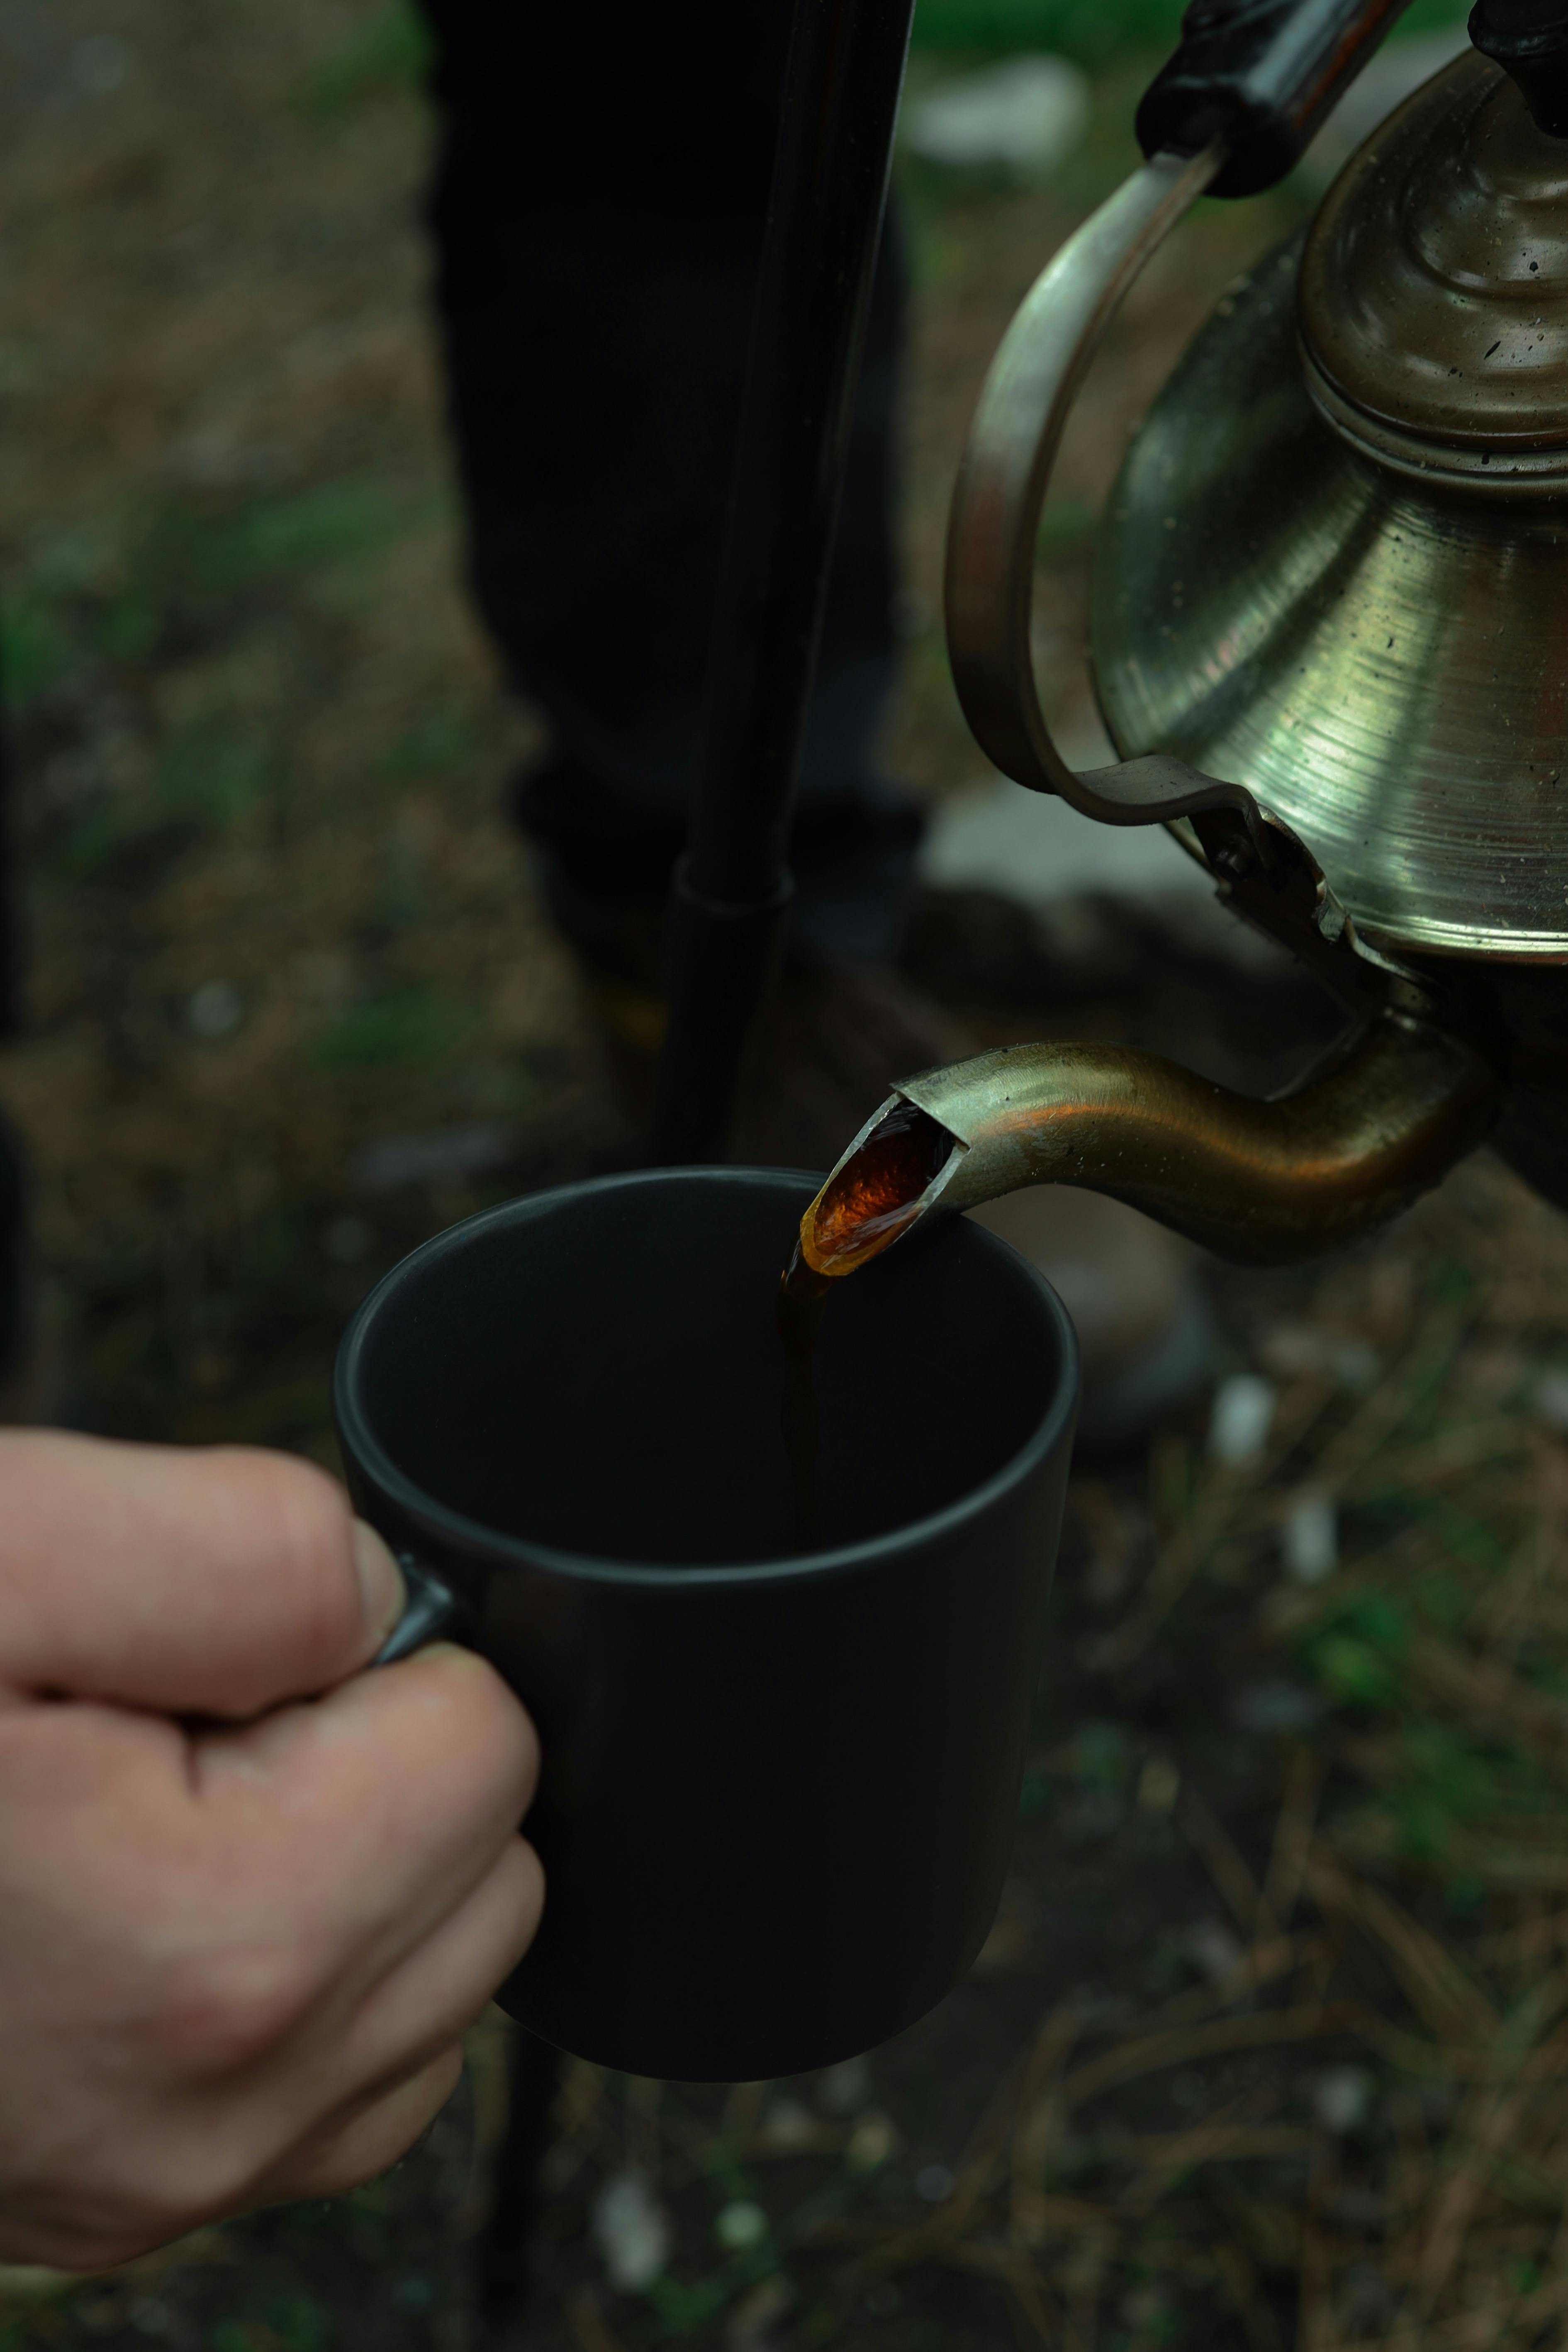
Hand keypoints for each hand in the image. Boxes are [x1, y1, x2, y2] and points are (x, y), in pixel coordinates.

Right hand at [0, 1430, 542, 2269]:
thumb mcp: (3, 1548)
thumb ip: (256, 1549)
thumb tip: (382, 1600)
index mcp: (223, 1951)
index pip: (487, 1739)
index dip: (365, 1654)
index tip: (210, 1655)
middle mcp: (214, 2114)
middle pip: (480, 1867)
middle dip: (365, 1764)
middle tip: (167, 1723)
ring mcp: (163, 2185)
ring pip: (428, 1981)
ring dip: (337, 1868)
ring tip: (144, 1805)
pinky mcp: (114, 2199)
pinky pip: (335, 2073)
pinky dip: (282, 1969)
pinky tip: (142, 1893)